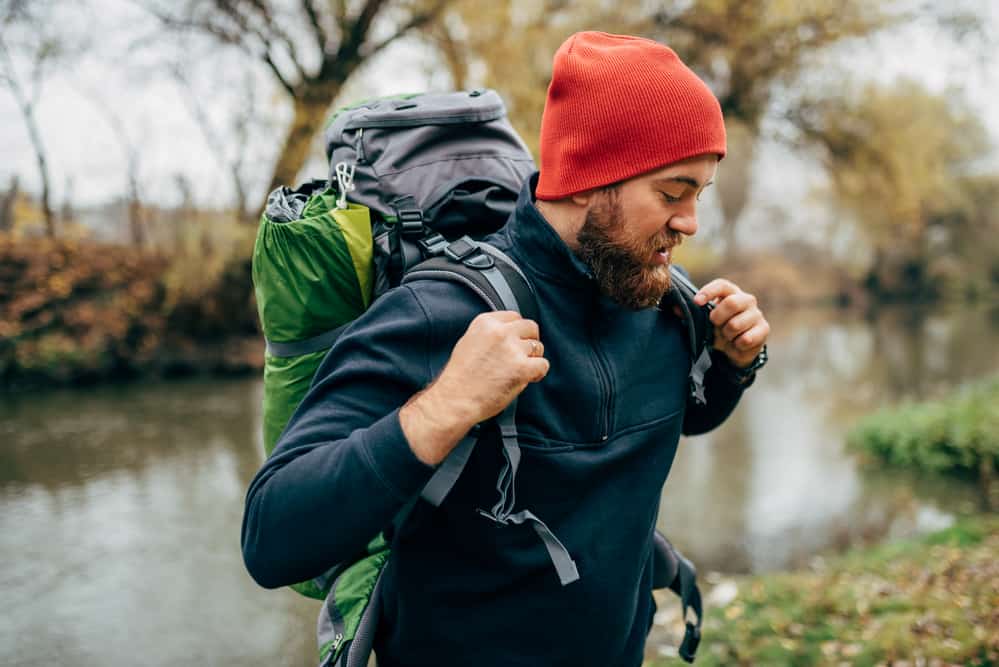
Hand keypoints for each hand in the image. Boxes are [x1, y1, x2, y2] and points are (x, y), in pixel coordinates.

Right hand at [400, 311, 548, 464]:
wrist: (454, 400)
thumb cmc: (459, 378)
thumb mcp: (469, 342)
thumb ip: (490, 334)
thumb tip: (510, 335)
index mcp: (485, 323)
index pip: (515, 317)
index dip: (518, 332)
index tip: (516, 342)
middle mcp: (500, 332)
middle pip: (531, 327)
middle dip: (529, 341)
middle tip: (523, 356)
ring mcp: (512, 349)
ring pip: (537, 347)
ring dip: (532, 359)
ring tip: (518, 371)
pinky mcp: (522, 368)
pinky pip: (543, 365)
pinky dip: (538, 373)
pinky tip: (527, 379)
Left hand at [693, 279, 768, 368]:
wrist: (737, 348)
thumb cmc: (719, 328)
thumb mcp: (704, 321)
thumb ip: (690, 314)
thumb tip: (674, 308)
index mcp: (730, 293)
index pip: (722, 285)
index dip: (709, 291)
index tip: (697, 302)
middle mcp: (746, 300)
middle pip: (732, 303)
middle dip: (718, 317)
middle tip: (714, 325)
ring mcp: (757, 314)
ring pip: (736, 324)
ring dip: (726, 335)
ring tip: (726, 336)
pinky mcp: (764, 329)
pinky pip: (745, 339)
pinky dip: (736, 345)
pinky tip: (736, 343)